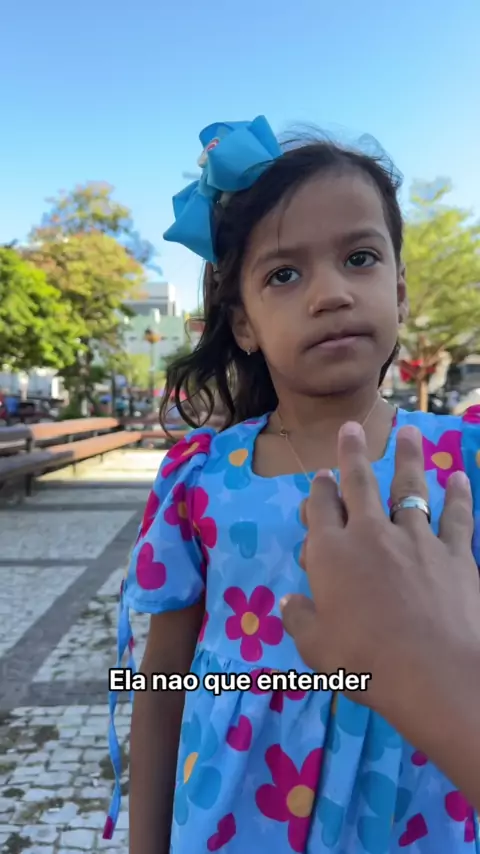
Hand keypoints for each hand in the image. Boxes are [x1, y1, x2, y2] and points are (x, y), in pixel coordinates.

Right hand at [281, 421, 479, 715]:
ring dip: (407, 457)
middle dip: (352, 453)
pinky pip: (456, 516)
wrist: (435, 672)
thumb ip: (300, 620)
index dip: (319, 489)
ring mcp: (415, 538)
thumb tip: (289, 602)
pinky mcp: (454, 552)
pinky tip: (458, 476)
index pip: (320, 509)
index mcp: (331, 554)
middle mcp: (371, 534)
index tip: (321, 474)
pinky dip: (458, 495)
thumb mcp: (317, 648)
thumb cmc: (367, 662)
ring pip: (409, 488)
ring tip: (408, 431)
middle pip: (359, 484)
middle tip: (351, 428)